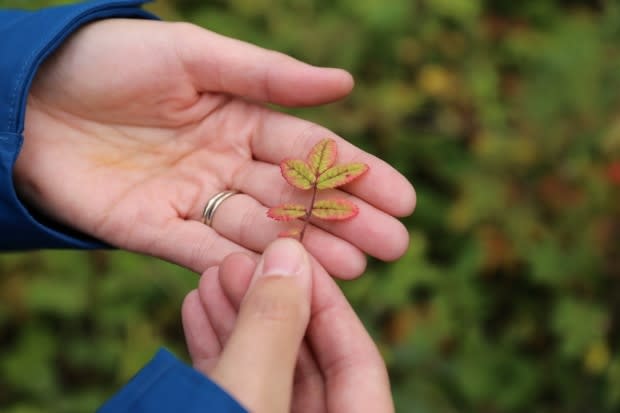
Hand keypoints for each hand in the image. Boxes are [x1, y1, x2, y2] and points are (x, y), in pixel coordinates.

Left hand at [15, 19, 414, 276]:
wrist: (28, 95)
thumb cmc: (111, 60)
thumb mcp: (194, 54)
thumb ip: (268, 75)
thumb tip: (345, 84)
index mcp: (239, 118)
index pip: (310, 150)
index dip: (357, 173)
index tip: (403, 198)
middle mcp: (225, 163)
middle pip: (295, 198)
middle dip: (346, 221)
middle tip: (395, 246)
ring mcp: (194, 201)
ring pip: (260, 231)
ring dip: (307, 251)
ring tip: (356, 271)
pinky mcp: (155, 232)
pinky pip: (206, 253)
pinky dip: (243, 268)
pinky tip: (286, 282)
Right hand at [182, 238, 393, 411]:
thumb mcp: (247, 399)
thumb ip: (272, 330)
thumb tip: (288, 256)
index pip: (357, 360)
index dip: (324, 300)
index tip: (290, 254)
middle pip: (306, 361)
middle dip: (267, 305)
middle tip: (237, 261)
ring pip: (264, 372)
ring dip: (236, 321)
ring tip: (210, 276)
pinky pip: (231, 388)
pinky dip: (215, 352)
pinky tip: (196, 308)